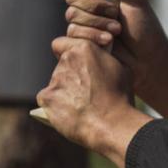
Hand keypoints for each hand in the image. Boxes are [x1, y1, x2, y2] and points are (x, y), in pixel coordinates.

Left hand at [35, 33, 145, 165]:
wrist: (112, 124)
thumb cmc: (120, 98)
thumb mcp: (121, 69)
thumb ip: (105, 59)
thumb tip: (101, 57)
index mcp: (84, 49)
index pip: (63, 43)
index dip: (68, 54)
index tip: (76, 65)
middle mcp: (67, 60)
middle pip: (61, 66)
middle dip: (70, 76)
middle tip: (84, 91)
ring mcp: (55, 79)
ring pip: (56, 84)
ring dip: (64, 92)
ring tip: (81, 106)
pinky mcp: (46, 97)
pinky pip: (48, 100)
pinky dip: (56, 106)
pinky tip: (70, 114)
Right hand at [57, 0, 167, 122]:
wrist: (148, 62)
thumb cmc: (146, 30)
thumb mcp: (135, 1)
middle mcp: (88, 5)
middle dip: (95, 7)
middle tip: (116, 16)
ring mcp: (83, 24)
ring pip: (72, 16)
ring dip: (97, 24)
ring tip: (116, 32)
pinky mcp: (79, 43)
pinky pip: (72, 35)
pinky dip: (92, 37)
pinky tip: (108, 44)